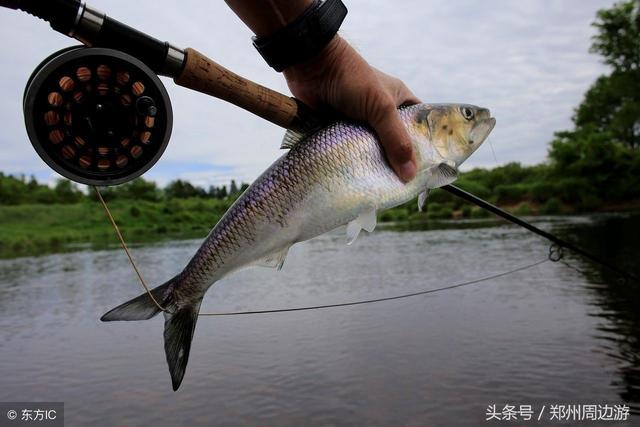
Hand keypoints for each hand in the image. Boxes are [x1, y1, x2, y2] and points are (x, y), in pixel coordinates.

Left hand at [283, 36, 419, 181]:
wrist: (311, 68)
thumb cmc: (352, 79)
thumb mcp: (381, 108)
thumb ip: (395, 139)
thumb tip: (410, 174)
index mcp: (398, 100)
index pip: (418, 125)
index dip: (424, 145)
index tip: (428, 170)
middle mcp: (381, 112)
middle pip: (394, 142)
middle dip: (397, 161)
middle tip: (404, 188)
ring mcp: (359, 122)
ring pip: (371, 149)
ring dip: (373, 164)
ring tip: (382, 190)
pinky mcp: (339, 129)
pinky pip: (350, 150)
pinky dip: (352, 161)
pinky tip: (358, 180)